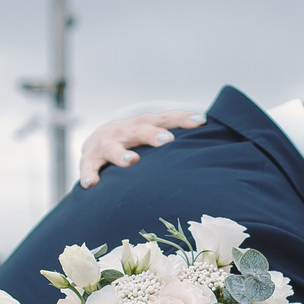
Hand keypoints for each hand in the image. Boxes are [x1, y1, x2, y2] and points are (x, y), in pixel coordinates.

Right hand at [78, 107, 202, 187]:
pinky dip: (89, 174)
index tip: (202, 121)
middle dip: (152, 134)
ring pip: (113, 148)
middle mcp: (125, 130)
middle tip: (166, 141)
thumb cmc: (135, 140)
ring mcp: (106, 143)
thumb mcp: (153, 134)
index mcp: (144, 124)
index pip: (166, 118)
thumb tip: (215, 135)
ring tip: (131, 162)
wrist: (96, 140)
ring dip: (121, 155)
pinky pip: (88, 166)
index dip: (183, 119)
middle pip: (140, 129)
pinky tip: (91, 184)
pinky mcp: (90, 158)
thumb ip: (177, 137)